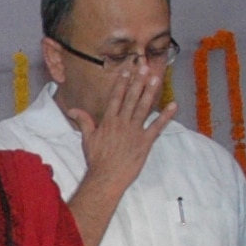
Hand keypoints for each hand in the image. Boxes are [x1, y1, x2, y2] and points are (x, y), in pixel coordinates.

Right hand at [62, 59, 175, 194]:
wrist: (106, 177)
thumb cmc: (96, 159)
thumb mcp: (87, 138)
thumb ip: (84, 121)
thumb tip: (72, 109)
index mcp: (108, 121)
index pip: (116, 97)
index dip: (122, 83)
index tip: (127, 71)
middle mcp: (122, 123)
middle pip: (131, 98)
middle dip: (138, 81)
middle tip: (145, 67)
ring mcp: (135, 131)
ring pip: (143, 108)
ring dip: (150, 92)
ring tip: (156, 78)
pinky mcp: (145, 142)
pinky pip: (157, 126)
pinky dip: (166, 116)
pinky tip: (173, 106)